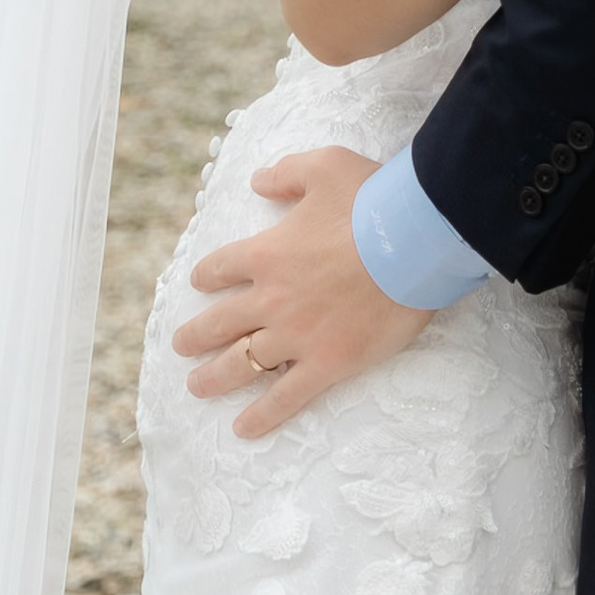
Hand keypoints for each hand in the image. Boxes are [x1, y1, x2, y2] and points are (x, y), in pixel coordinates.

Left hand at [172, 147, 427, 436]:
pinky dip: (263, 416)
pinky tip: (243, 429)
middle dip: (195, 335)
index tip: (200, 283)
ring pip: (241, 363)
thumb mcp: (325, 165)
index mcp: (266, 253)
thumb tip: (259, 182)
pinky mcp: (327, 363)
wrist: (414, 242)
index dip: (207, 275)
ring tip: (196, 387)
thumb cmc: (373, 200)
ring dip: (214, 377)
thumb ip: (286, 173)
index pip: (221, 268)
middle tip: (181, 346)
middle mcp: (271, 299)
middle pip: (220, 323)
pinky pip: (286, 397)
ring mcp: (296, 336)